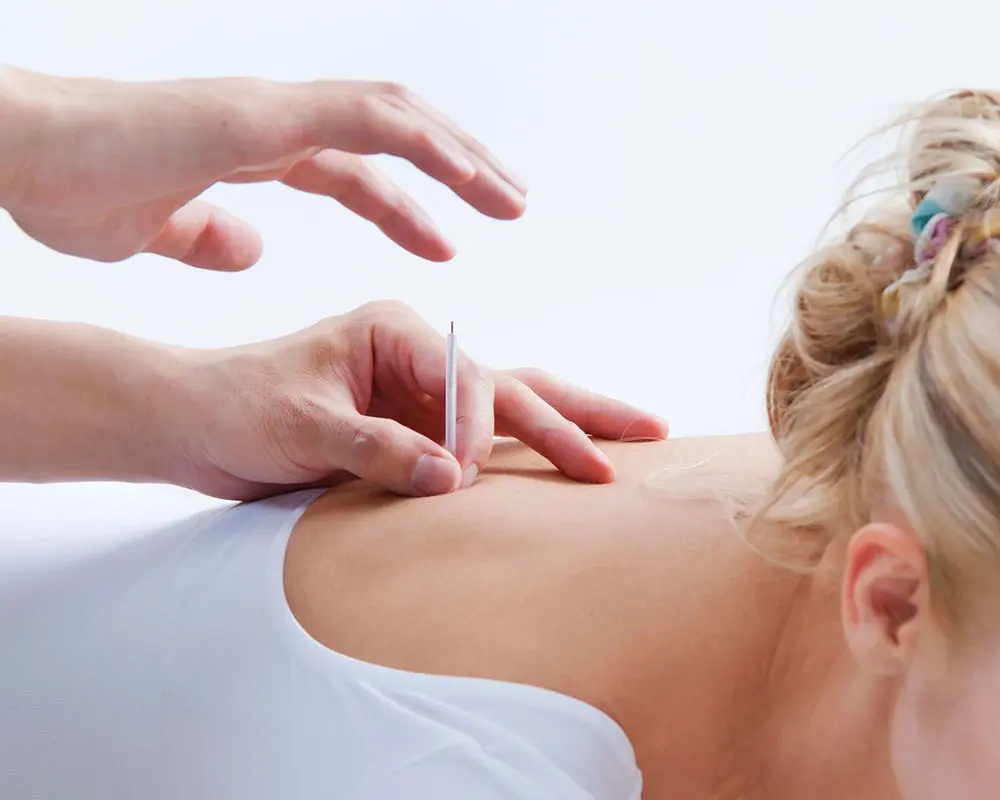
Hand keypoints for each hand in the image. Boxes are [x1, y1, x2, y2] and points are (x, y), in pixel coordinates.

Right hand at [0, 66, 525, 268]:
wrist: (19, 154)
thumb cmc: (66, 185)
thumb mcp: (152, 230)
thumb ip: (205, 235)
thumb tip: (250, 249)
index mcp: (255, 146)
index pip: (352, 169)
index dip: (404, 203)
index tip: (447, 241)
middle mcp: (274, 119)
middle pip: (390, 135)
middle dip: (454, 168)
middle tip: (508, 204)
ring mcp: (271, 108)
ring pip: (395, 118)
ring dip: (460, 154)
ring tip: (512, 196)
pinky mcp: (262, 112)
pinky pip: (367, 119)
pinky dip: (424, 144)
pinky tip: (469, 175)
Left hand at [168, 301, 667, 500]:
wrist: (196, 423)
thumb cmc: (240, 406)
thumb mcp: (302, 426)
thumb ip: (376, 449)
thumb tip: (452, 478)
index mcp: (395, 330)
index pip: (468, 380)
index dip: (475, 429)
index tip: (461, 475)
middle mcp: (419, 358)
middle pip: (516, 383)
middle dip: (579, 412)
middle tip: (650, 432)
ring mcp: (422, 395)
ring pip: (512, 410)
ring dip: (568, 429)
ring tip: (629, 444)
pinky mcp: (415, 431)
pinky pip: (482, 444)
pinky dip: (525, 457)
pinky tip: (563, 468)